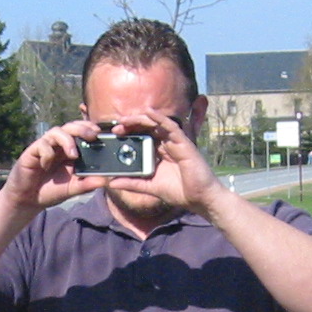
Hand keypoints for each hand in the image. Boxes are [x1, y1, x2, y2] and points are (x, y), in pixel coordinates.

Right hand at [1, 119, 109, 210]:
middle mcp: (59, 145)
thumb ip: (86, 184)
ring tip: (73, 154)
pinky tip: (46, 166)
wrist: (28, 199)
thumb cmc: (52, 190)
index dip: (91, 129)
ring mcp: (46, 147)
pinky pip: (42, 145)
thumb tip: (104, 181)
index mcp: (71, 151)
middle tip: (92, 136)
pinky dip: (47, 153)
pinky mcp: (33, 151)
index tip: (103, 134)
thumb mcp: (72, 189)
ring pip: (57, 131)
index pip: (82, 133)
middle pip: (71, 127)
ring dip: (67, 140)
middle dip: (82, 128)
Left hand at [102, 109, 223, 213]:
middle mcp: (166, 145)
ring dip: (141, 120)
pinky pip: (171, 127)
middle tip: (116, 128)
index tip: (114, 134)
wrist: (199, 199)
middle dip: (131, 125)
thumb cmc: (179, 192)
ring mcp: (175, 143)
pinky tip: (149, 112)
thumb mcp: (149, 187)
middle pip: (147, 129)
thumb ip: (132, 184)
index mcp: (159, 154)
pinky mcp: (184, 143)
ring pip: (157, 125)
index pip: (142, 137)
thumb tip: (111, 183)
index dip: (129, 133)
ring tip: (126, 119)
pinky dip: (160, 118)